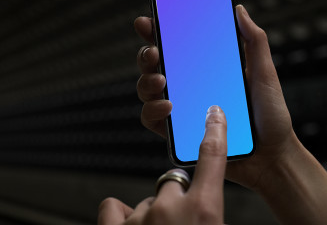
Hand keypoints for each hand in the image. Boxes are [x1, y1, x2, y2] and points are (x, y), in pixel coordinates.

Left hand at [98, 106, 226, 224]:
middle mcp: (168, 210)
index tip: (213, 113)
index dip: (214, 131)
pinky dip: (122, 215)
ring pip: (147, 201)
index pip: (212, 156)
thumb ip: (213, 213)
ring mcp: (138, 220)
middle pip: (172, 182)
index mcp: (202, 211)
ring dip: (155, 215)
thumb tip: (207, 209)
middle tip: (183, 223)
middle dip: (177, 199)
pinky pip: (112, 206)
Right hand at [134, 5, 296, 191]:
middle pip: (154, 65)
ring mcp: (181, 108)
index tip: (148, 21)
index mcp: (205, 68)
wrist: (272, 157)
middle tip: (154, 51)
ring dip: (146, 81)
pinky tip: (168, 105)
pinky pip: (153, 119)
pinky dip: (153, 109)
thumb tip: (239, 10)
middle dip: (146, 54)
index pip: (175, 44)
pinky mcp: (177, 133)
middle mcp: (188, 86)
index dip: (157, 31)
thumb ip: (254, 42)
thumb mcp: (265, 74)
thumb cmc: (271, 116)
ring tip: (161, 80)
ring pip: (148, 89)